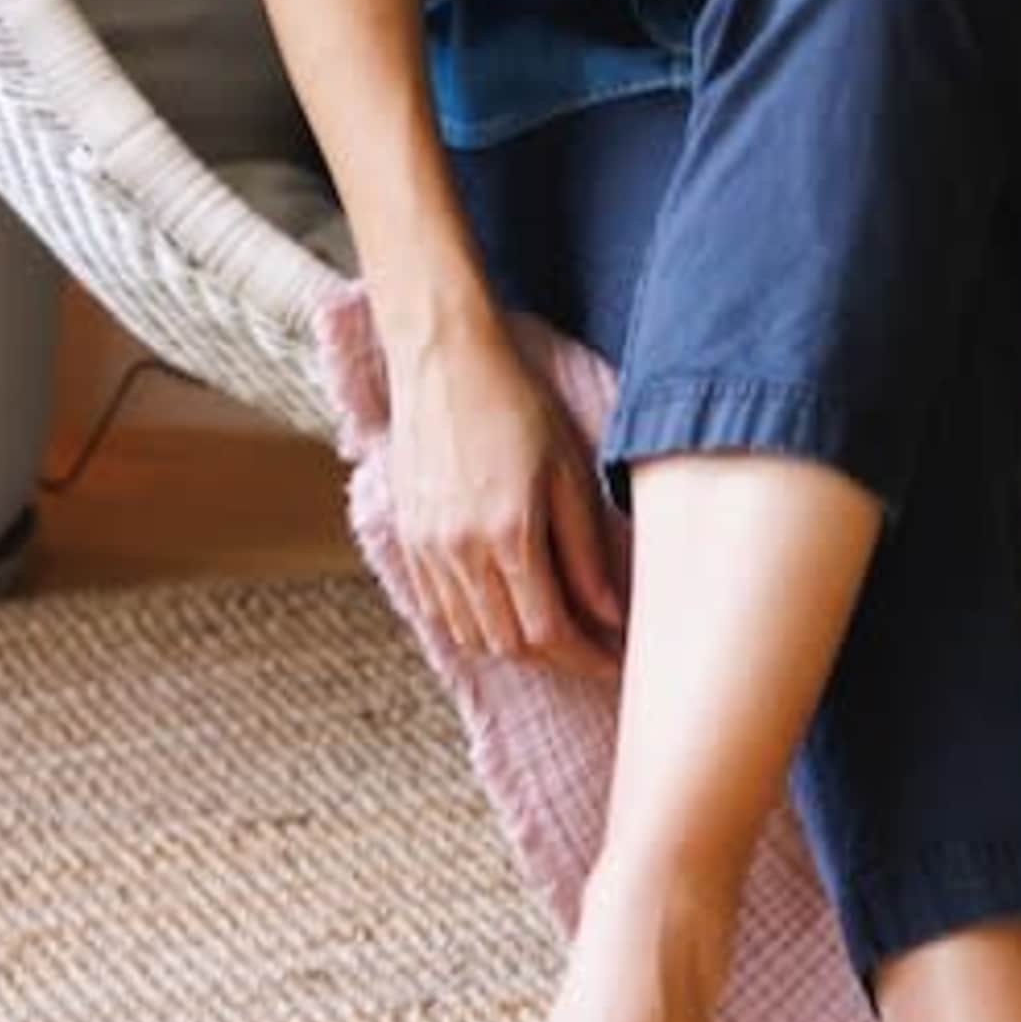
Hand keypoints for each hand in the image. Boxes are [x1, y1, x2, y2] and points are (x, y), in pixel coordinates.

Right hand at [383, 303, 626, 668]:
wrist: (442, 362)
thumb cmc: (516, 404)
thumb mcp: (567, 470)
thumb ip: (585, 549)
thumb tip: (608, 613)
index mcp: (510, 534)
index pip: (550, 631)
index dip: (586, 656)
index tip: (613, 660)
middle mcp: (463, 553)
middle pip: (511, 643)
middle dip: (556, 656)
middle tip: (589, 647)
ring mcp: (428, 550)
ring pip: (473, 633)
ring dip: (514, 644)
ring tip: (550, 629)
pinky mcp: (407, 539)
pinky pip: (439, 609)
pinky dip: (474, 623)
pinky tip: (502, 607)